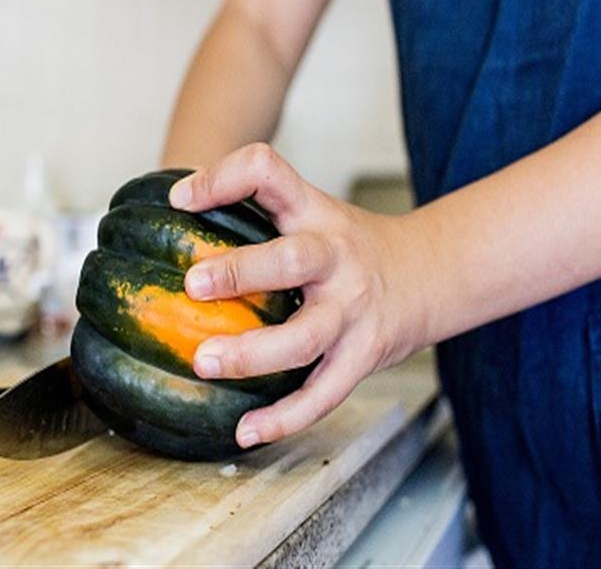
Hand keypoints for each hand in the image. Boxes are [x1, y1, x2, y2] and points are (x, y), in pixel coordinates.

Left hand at [169, 144, 437, 448]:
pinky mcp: (364, 355)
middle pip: (294, 259)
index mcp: (315, 212)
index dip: (223, 178)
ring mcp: (353, 309)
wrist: (435, 273)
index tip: (180, 201)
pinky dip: (284, 418)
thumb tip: (165, 219)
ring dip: (253, 353)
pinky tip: (245, 430)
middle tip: (192, 286)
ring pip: (306, 336)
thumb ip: (257, 215)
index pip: (270, 171)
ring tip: (204, 363)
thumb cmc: (351, 247)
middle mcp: (336, 256)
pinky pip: (323, 394)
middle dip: (241, 272)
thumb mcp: (313, 214)